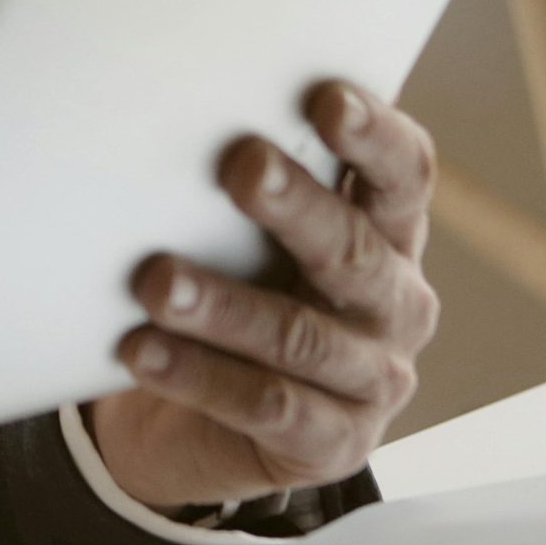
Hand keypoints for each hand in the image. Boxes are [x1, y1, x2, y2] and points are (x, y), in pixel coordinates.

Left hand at [85, 82, 440, 510]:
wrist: (200, 422)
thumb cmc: (235, 290)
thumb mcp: (251, 237)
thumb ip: (248, 188)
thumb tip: (179, 109)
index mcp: (389, 235)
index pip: (404, 174)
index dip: (372, 136)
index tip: (325, 99)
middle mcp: (396, 304)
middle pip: (353, 251)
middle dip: (296, 206)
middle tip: (243, 166)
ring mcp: (372, 381)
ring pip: (300, 336)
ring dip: (224, 305)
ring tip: (157, 280)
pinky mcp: (332, 446)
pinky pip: (266, 406)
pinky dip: (197, 375)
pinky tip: (141, 350)